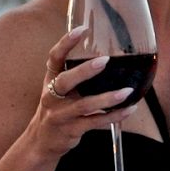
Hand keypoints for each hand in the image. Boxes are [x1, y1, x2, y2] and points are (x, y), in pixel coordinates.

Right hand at [34, 26, 138, 155]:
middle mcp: (52, 96)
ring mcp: (60, 115)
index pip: (54, 58)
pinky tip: (128, 110)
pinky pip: (94, 122)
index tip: (81, 30)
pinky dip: (113, 116)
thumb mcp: (57, 89)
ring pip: (84, 105)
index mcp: (49, 80)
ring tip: (127, 92)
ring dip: (107, 98)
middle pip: (65, 81)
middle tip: (104, 60)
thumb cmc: (56, 108)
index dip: (65, 43)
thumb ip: (73, 74)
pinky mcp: (71, 130)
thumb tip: (105, 54)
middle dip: (84, 71)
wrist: (41, 141)